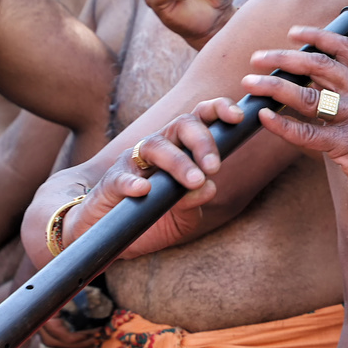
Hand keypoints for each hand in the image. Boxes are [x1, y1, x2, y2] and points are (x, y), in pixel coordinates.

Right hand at [60, 99, 239, 259]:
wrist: (111, 237)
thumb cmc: (154, 220)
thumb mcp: (183, 217)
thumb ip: (196, 202)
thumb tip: (209, 188)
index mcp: (182, 149)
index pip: (201, 119)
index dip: (218, 110)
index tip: (238, 117)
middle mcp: (159, 148)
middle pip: (182, 125)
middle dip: (202, 141)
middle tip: (214, 167)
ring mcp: (132, 163)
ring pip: (155, 146)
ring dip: (177, 162)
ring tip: (194, 180)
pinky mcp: (110, 183)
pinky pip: (120, 177)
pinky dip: (132, 182)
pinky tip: (144, 190)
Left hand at [242, 26, 347, 218]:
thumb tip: (316, 78)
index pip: (344, 48)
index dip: (316, 36)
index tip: (293, 33)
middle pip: (319, 65)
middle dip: (284, 58)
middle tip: (258, 58)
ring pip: (308, 96)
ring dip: (274, 87)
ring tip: (251, 83)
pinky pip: (308, 132)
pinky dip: (282, 125)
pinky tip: (265, 118)